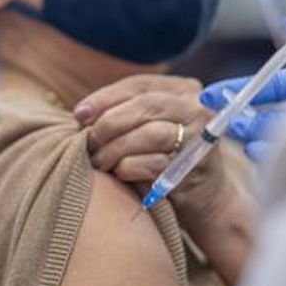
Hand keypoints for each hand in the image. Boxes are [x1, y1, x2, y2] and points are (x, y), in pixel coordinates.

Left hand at [74, 75, 232, 230]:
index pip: (139, 85)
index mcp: (185, 90)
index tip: (79, 114)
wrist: (206, 200)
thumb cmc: (167, 158)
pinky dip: (128, 167)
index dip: (105, 97)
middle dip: (108, 123)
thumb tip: (81, 114)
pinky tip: (118, 173)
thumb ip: (125, 113)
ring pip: (148, 134)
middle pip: (144, 106)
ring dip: (115, 148)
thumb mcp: (150, 127)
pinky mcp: (196, 166)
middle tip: (87, 142)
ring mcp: (200, 137)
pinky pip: (153, 163)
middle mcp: (198, 108)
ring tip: (98, 161)